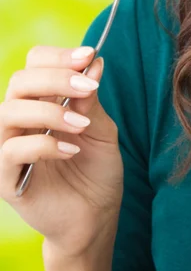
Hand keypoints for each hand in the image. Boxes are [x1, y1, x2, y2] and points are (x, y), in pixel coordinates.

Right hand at [0, 46, 123, 257]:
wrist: (97, 215)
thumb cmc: (98, 169)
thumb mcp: (101, 129)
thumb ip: (91, 100)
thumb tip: (93, 62)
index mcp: (43, 104)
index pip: (34, 66)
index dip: (58, 56)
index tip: (88, 56)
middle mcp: (23, 121)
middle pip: (19, 82)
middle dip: (57, 78)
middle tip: (90, 86)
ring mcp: (11, 149)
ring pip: (8, 112)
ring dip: (50, 111)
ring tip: (82, 125)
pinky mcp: (8, 178)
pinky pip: (11, 151)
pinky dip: (44, 145)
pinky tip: (72, 151)